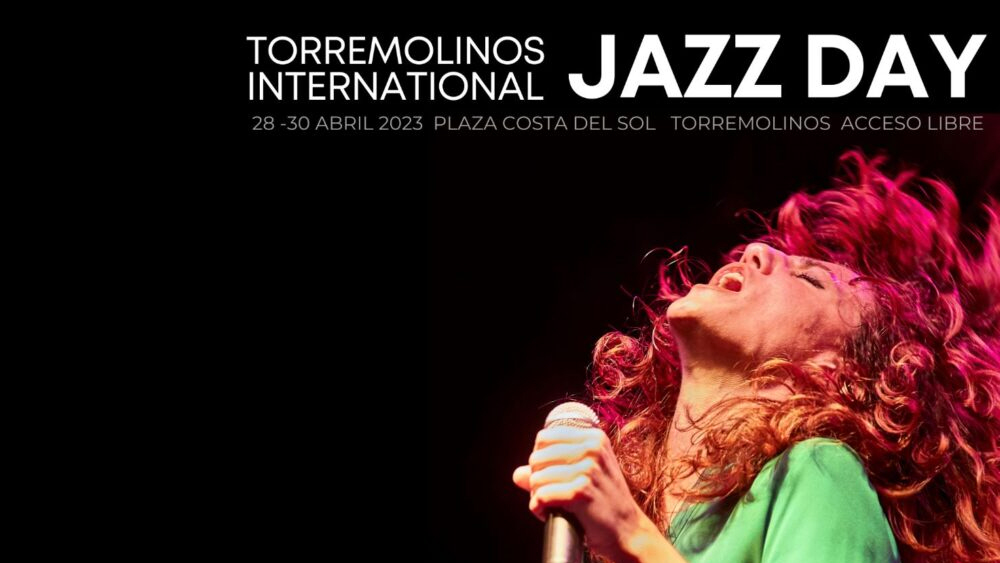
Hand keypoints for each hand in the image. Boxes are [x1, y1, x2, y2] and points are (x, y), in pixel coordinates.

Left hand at [511, 426, 651, 561]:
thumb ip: (550, 470)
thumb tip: (517, 474)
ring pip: (536, 478)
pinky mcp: (581, 491)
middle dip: (537, 480)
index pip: (544, 438)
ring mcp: (588, 469)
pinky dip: (539, 508)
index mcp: (593, 438)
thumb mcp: (583, 477)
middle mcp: (592, 448)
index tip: (550, 476)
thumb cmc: (604, 503)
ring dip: (537, 496)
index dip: (540, 460)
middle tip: (550, 495)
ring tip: (551, 505)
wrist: (628, 531)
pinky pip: (542, 496)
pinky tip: (549, 513)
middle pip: (537, 458)